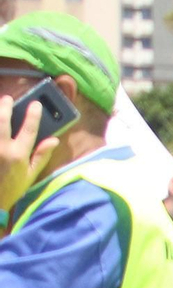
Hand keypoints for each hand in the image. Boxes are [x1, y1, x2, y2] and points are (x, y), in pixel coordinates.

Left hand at [0, 97, 60, 213]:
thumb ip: (41, 155)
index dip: (33, 115)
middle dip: (6, 107)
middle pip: (2, 120)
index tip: (36, 104)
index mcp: (18, 154)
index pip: (28, 129)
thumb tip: (54, 139)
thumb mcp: (31, 175)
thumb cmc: (13, 188)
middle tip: (8, 99)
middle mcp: (2, 148)